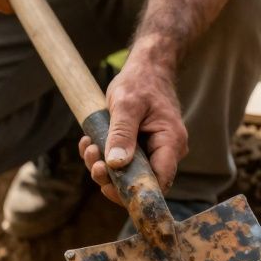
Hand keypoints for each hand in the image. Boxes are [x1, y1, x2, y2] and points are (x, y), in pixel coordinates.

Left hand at [78, 59, 187, 204]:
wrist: (146, 68)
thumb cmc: (140, 82)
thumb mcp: (126, 104)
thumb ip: (122, 134)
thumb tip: (116, 164)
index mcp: (170, 142)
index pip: (159, 182)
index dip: (135, 192)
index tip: (108, 189)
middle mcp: (166, 151)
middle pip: (140, 181)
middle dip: (112, 178)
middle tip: (93, 163)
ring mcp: (153, 150)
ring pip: (127, 173)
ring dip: (103, 166)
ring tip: (89, 146)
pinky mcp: (140, 148)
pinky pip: (122, 162)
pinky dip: (103, 157)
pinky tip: (90, 142)